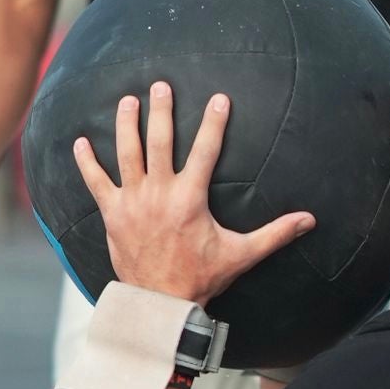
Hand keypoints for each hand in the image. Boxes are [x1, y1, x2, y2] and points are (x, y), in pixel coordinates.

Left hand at [73, 83, 314, 305]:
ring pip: (127, 153)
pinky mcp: (113, 214)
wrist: (161, 302)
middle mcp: (160, 193)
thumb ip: (275, 234)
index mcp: (190, 198)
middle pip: (159, 141)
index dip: (214, 123)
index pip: (205, 150)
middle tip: (161, 86)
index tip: (220, 99)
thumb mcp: (242, 254)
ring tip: (127, 101)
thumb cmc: (202, 277)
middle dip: (160, 110)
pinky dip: (86, 162)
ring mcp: (133, 201)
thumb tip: (309, 221)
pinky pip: (96, 182)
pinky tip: (80, 142)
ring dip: (126, 124)